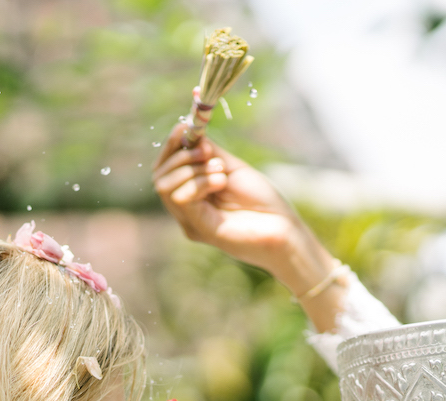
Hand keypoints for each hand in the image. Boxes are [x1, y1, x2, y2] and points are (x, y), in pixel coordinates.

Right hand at [152, 124, 331, 293]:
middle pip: (159, 177)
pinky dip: (199, 182)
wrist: (285, 229)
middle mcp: (187, 210)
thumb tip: (191, 133)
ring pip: (165, 186)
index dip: (171, 146)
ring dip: (191, 169)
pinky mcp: (198, 229)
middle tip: (207, 152)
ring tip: (220, 170)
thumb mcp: (232, 168)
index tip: (185, 126)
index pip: (165, 169)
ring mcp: (190, 221)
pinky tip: (221, 181)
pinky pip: (181, 198)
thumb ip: (209, 152)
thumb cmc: (264, 201)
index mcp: (193, 194)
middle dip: (180, 156)